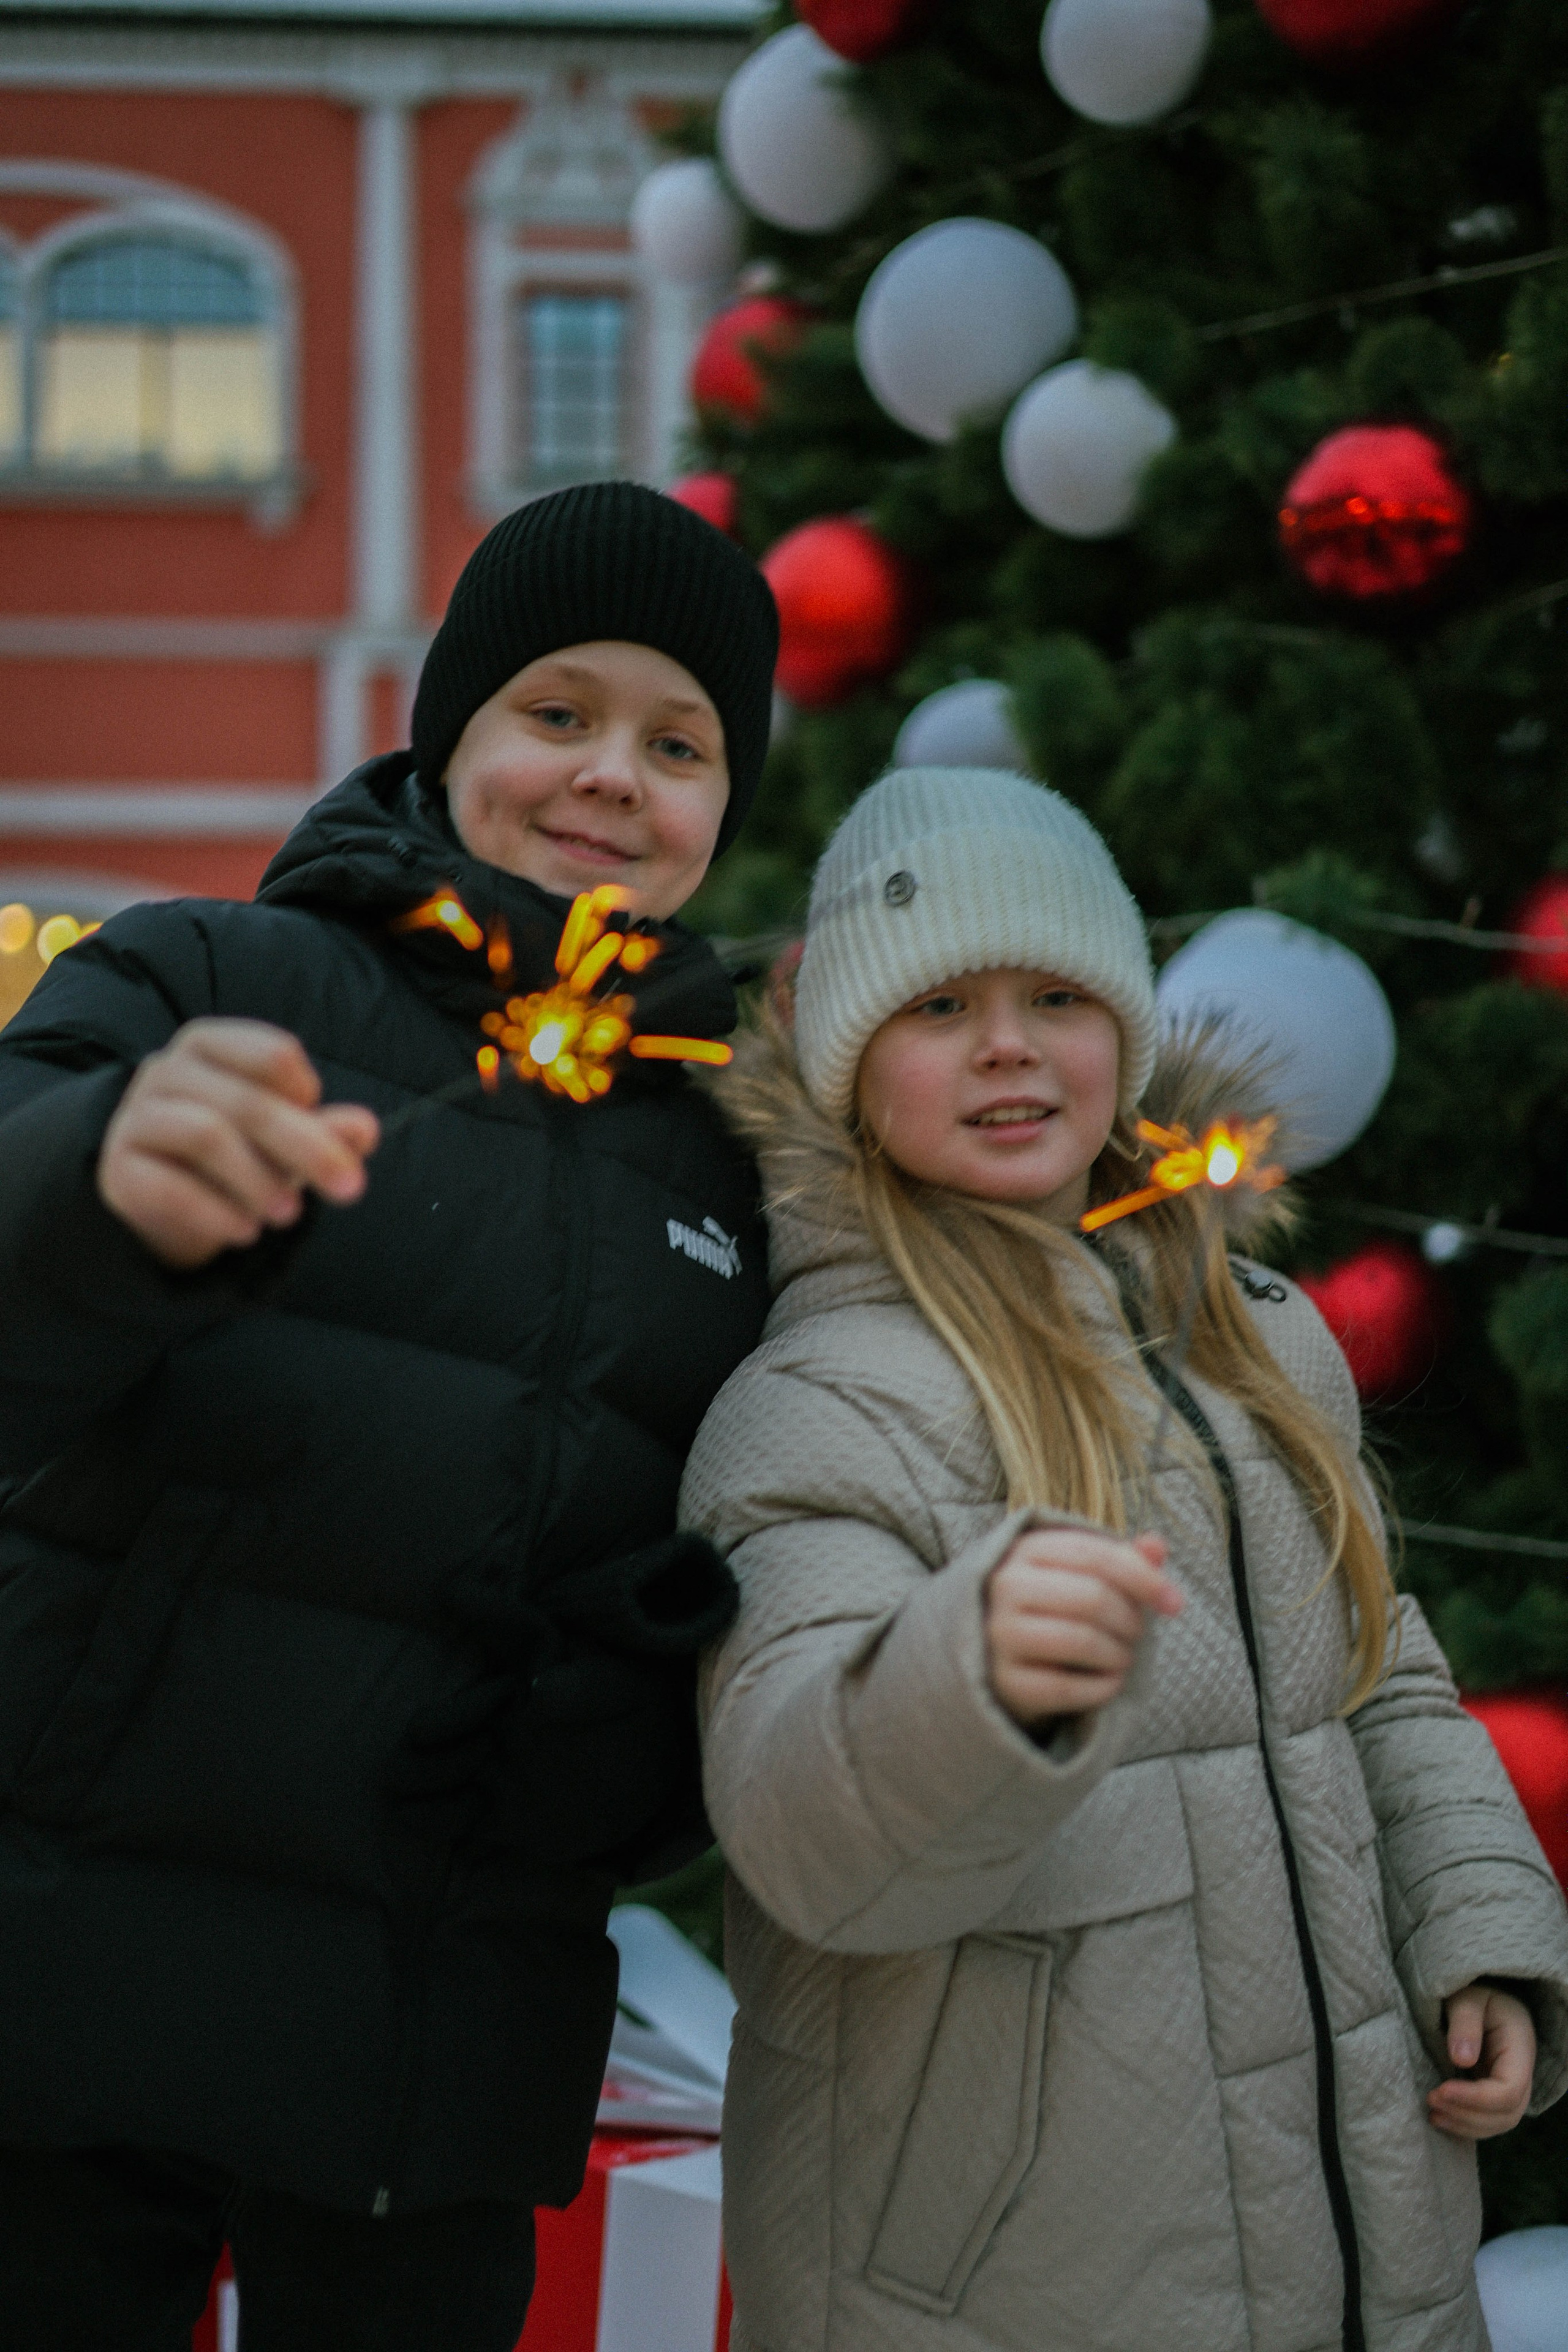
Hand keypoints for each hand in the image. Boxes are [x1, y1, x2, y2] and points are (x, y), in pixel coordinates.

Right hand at [98, 1018, 378, 1268]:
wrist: (165, 1200)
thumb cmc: (237, 1154)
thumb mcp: (286, 1140)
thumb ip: (324, 1131)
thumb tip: (366, 1130)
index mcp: (211, 1046)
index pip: (273, 1053)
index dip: (308, 1096)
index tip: (330, 1133)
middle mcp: (167, 1070)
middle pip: (249, 1101)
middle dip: (308, 1148)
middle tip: (349, 1189)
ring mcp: (136, 1117)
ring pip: (207, 1136)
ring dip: (260, 1181)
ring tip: (290, 1216)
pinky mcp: (119, 1170)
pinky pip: (171, 1187)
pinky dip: (218, 1213)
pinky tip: (246, 1231)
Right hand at [984, 1526, 1182, 1731]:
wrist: (997, 1654)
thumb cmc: (1053, 1607)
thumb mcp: (1082, 1574)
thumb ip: (1122, 1558)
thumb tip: (1157, 1546)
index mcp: (1027, 1549)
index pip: (1096, 1554)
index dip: (1144, 1578)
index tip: (1175, 1603)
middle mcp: (1006, 1587)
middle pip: (1092, 1598)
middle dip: (1131, 1620)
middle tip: (1137, 1633)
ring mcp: (1000, 1634)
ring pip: (1081, 1641)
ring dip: (1120, 1654)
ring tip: (1124, 1656)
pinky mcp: (1004, 1680)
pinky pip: (1067, 1687)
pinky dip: (1102, 1687)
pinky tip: (1110, 1682)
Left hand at [1428, 1983, 1535, 2139]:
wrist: (1480, 1998)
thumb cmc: (1473, 1991)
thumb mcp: (1468, 1997)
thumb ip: (1465, 2022)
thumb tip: (1461, 2060)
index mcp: (1520, 2048)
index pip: (1509, 2089)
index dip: (1476, 2098)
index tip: (1441, 2090)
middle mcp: (1521, 2073)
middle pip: (1506, 2113)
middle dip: (1468, 2114)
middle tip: (1431, 2100)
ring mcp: (1510, 2086)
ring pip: (1498, 2122)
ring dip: (1465, 2125)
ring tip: (1432, 2114)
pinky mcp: (1493, 2093)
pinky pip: (1487, 2120)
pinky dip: (1465, 2126)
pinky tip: (1440, 2119)